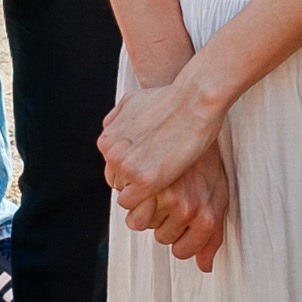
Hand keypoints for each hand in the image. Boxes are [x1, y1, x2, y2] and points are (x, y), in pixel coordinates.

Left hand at [99, 74, 226, 225]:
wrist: (195, 101)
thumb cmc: (172, 99)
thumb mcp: (133, 101)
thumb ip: (117, 120)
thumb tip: (111, 130)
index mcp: (107, 139)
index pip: (112, 167)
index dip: (132, 168)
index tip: (149, 164)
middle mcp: (112, 154)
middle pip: (117, 181)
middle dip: (136, 179)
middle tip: (159, 171)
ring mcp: (127, 168)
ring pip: (125, 194)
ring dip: (143, 189)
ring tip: (165, 176)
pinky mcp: (145, 180)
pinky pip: (135, 203)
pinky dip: (147, 199)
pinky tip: (163, 186)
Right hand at [137, 152, 230, 270]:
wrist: (193, 117)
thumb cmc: (206, 162)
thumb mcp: (219, 197)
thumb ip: (212, 236)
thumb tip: (205, 267)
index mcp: (207, 216)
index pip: (182, 250)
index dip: (179, 237)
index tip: (180, 222)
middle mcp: (187, 208)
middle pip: (161, 236)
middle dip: (163, 221)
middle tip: (171, 196)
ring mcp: (164, 194)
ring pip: (140, 222)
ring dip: (145, 209)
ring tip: (157, 187)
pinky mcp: (143, 179)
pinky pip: (126, 201)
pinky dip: (129, 193)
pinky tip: (143, 177)